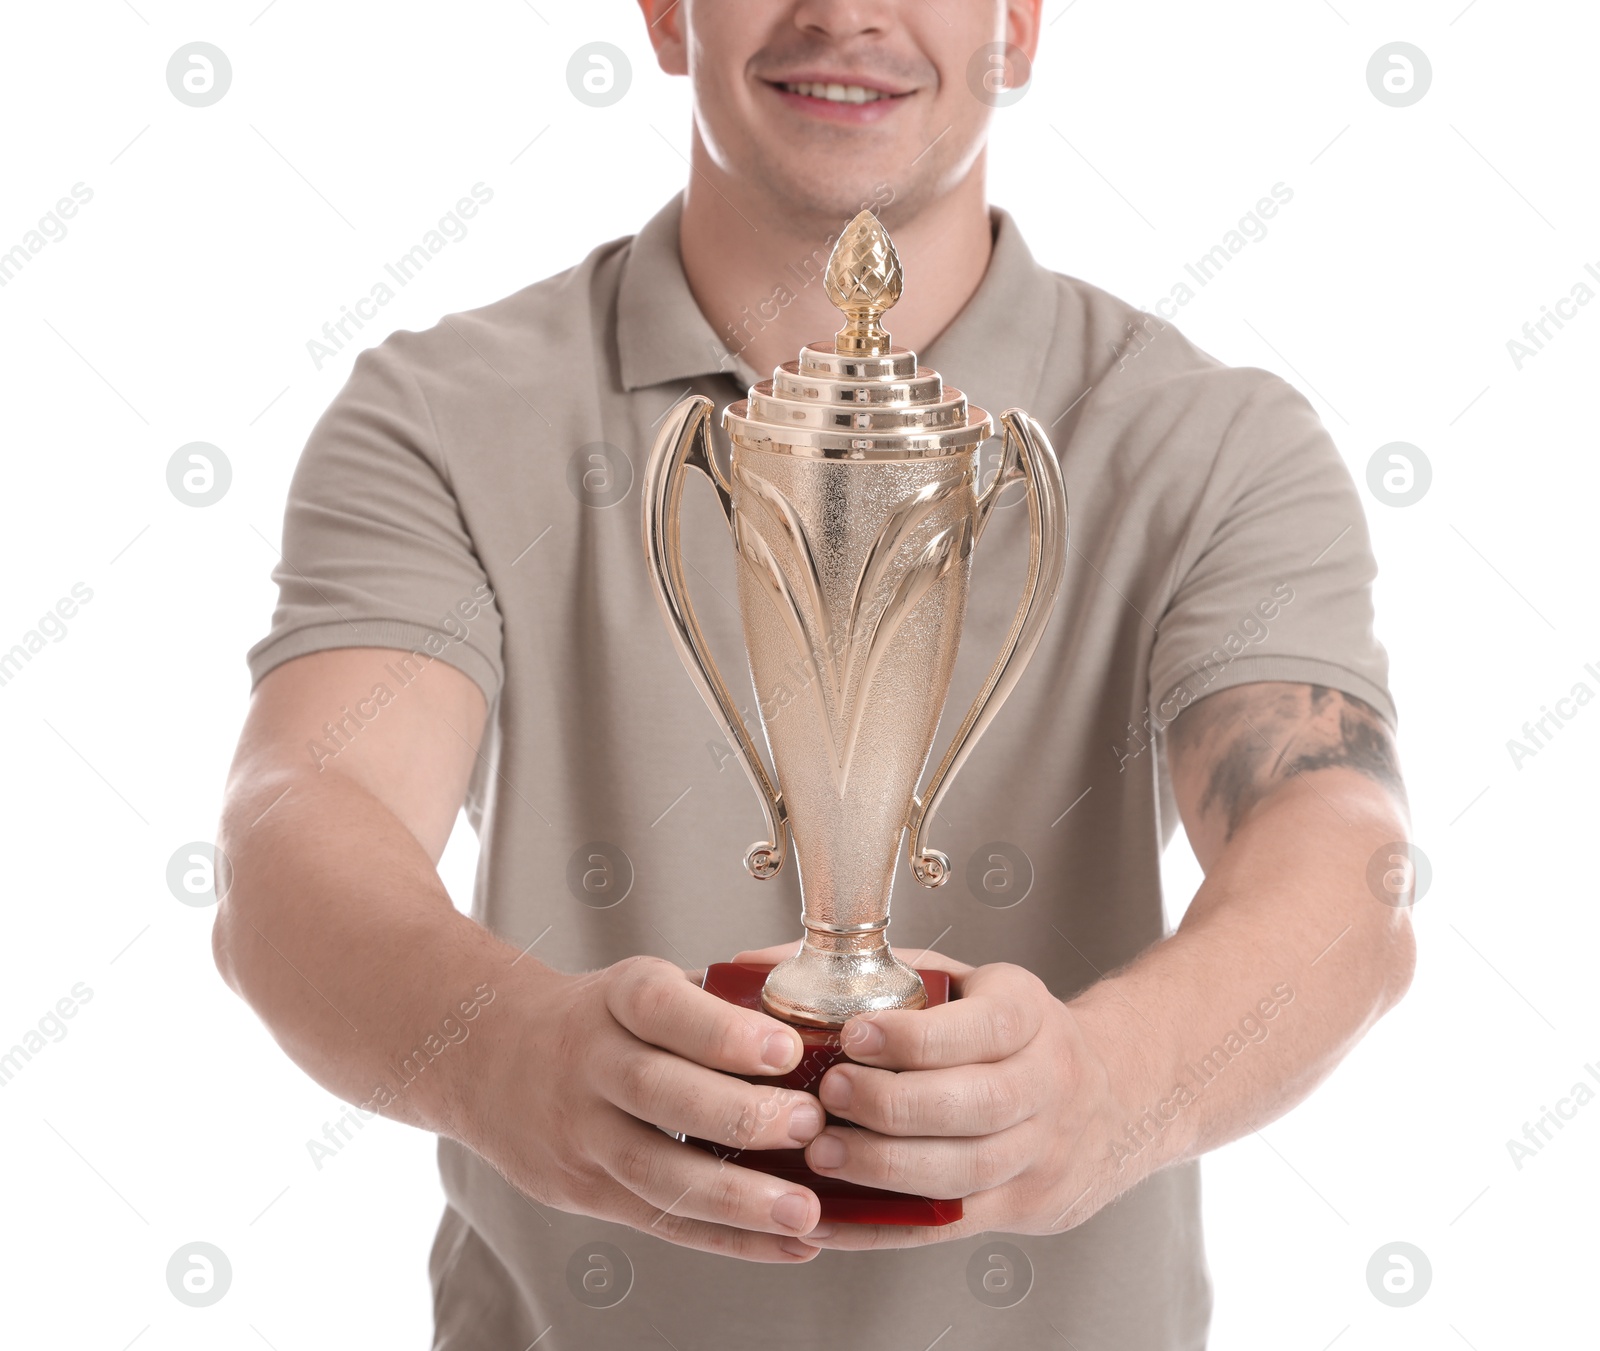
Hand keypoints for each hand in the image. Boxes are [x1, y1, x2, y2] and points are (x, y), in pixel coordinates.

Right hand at [461, 955, 830, 1261]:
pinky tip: (786, 1246)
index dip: (724, 1033)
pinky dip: (728, 1240)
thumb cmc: (600, 1018)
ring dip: (737, 1199)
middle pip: (660, 1093)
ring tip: (804, 1212)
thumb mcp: (645, 984)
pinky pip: (659, 1221)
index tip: (786, 1048)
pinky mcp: (582, 1192)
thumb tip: (826, 1015)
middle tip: (811, 1125)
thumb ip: (723, 1000)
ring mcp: (580, 1134)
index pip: (664, 1011)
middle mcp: (589, 1063)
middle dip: (741, 1115)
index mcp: (616, 999)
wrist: (489, 1055)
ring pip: (656, 1171)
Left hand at [732, 944, 1133, 1249]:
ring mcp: (1038, 1152)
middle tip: (829, 1096)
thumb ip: (877, 972)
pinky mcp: (1021, 1207)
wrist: (1105, 1098)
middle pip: (976, 1106)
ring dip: (886, 1169)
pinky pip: (950, 1224)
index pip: (981, 1028)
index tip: (853, 1036)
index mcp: (1028, 1014)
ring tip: (822, 1155)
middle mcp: (1045, 1083)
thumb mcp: (964, 983)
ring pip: (965, 1172)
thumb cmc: (1002, 1032)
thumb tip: (756, 965)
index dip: (915, 1038)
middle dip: (893, 1105)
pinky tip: (829, 1217)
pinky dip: (884, 1228)